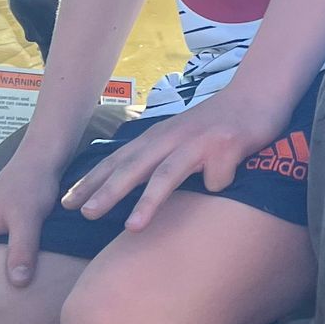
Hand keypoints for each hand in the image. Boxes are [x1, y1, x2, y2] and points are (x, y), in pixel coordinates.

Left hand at [61, 84, 288, 236]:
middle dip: (105, 191)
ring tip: (130, 227)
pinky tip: (223, 183)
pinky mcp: (224, 146)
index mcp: (157, 138)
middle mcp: (172, 137)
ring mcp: (197, 141)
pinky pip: (218, 178)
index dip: (92, 182)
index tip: (67, 202)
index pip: (117, 161)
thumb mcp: (180, 139)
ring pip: (166, 173)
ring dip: (146, 200)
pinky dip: (219, 183)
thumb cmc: (217, 124)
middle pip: (132, 167)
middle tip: (80, 213)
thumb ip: (159, 159)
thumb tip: (131, 192)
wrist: (257, 96)